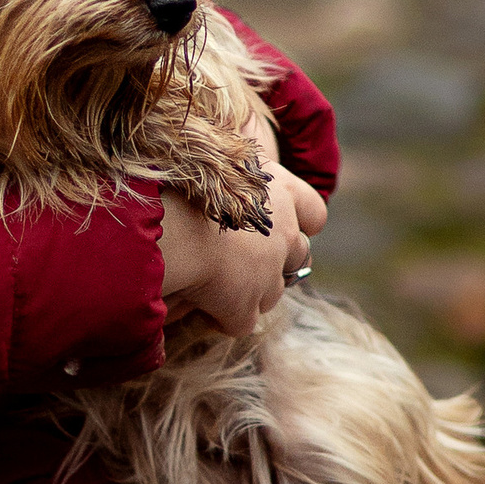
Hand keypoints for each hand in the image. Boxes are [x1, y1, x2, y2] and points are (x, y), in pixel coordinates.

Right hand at [161, 150, 327, 339]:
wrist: (170, 226)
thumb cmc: (182, 184)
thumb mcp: (217, 161)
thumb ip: (234, 173)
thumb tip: (229, 167)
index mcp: (280, 192)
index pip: (314, 212)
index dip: (302, 222)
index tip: (283, 225)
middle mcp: (284, 233)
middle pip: (299, 255)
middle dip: (278, 262)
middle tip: (244, 261)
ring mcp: (269, 274)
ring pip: (272, 293)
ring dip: (251, 292)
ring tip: (215, 285)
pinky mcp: (246, 306)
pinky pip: (242, 322)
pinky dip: (224, 318)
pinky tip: (201, 309)